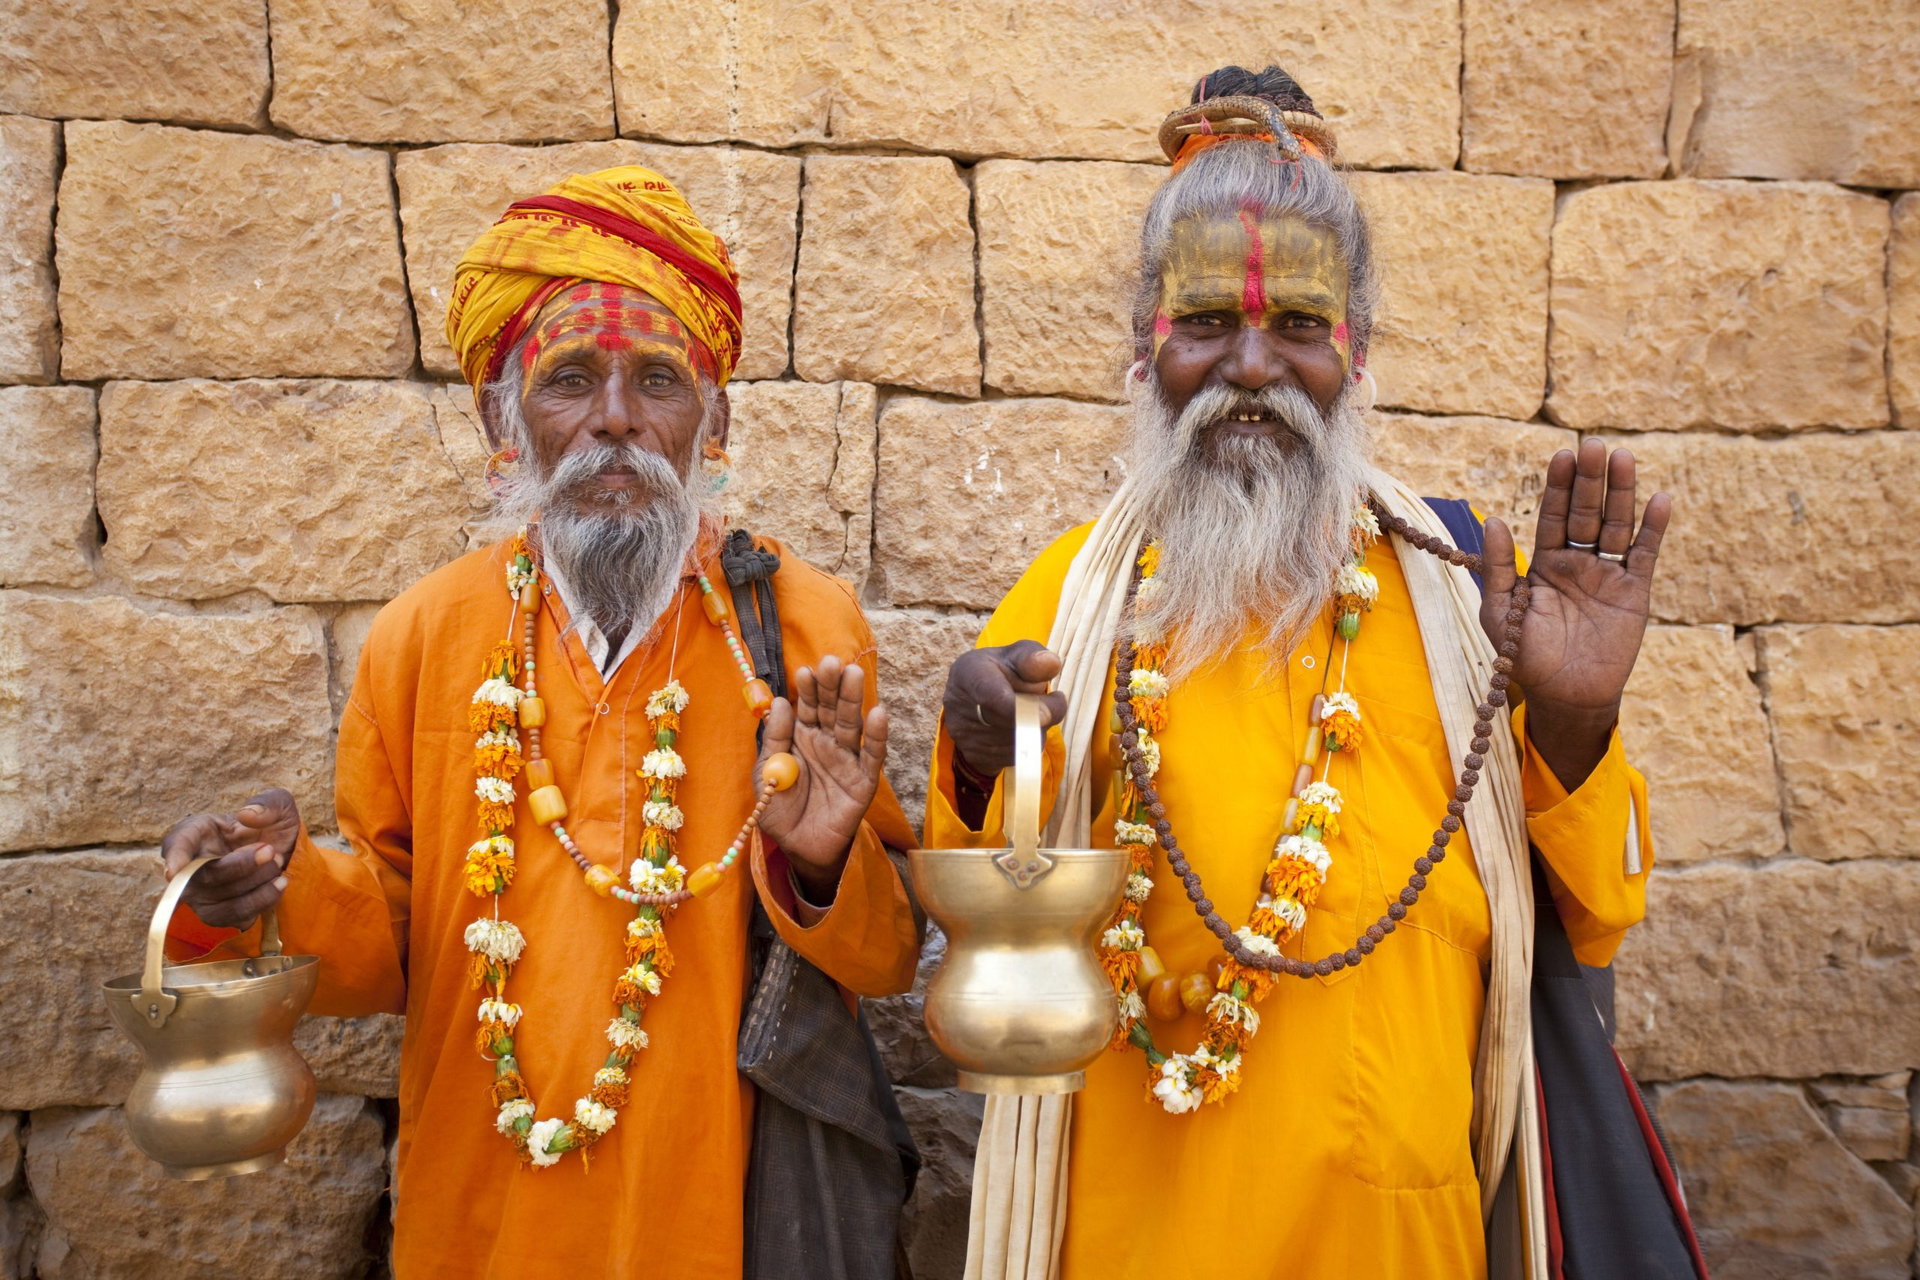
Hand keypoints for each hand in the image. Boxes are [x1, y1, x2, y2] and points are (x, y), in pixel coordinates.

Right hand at [159, 788, 302, 928]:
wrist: (283, 853)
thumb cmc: (270, 825)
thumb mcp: (278, 804)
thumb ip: (268, 802)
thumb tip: (247, 814)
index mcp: (195, 833)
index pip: (177, 844)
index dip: (175, 857)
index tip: (174, 871)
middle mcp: (191, 867)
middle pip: (205, 878)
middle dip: (242, 866)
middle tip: (271, 850)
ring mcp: (203, 895)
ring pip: (222, 902)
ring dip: (257, 885)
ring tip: (278, 864)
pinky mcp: (221, 914)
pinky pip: (237, 917)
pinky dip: (263, 901)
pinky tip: (278, 884)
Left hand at [757, 655, 887, 897]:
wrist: (800, 849)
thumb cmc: (780, 811)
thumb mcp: (767, 775)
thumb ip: (775, 740)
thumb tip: (779, 702)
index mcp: (801, 738)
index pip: (807, 707)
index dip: (807, 690)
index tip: (804, 672)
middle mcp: (826, 743)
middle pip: (831, 709)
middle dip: (831, 686)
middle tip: (831, 662)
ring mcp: (847, 760)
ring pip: (852, 724)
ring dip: (853, 700)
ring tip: (853, 675)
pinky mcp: (864, 781)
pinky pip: (872, 756)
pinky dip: (877, 736)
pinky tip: (878, 714)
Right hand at [941, 641, 1066, 780]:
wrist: (976, 698)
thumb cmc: (1002, 670)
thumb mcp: (1016, 655)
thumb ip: (1034, 657)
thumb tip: (1052, 663)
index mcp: (969, 672)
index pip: (990, 695)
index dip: (1017, 708)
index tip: (1047, 715)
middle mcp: (959, 705)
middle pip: (1012, 721)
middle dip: (1042, 711)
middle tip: (1054, 699)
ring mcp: (964, 735)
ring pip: (1020, 741)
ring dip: (1037, 727)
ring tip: (1030, 710)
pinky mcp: (975, 756)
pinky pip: (1016, 756)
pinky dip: (1027, 743)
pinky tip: (1021, 727)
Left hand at [1482, 437, 1671, 787]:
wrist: (1564, 696)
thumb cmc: (1525, 656)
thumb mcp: (1501, 611)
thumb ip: (1498, 569)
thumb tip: (1494, 520)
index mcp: (1544, 563)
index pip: (1553, 516)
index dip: (1559, 487)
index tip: (1562, 455)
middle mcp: (1577, 562)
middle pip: (1586, 513)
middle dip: (1590, 480)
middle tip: (1594, 445)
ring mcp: (1608, 575)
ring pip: (1616, 525)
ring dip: (1621, 493)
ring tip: (1623, 458)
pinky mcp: (1634, 592)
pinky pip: (1644, 554)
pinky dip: (1653, 528)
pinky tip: (1659, 499)